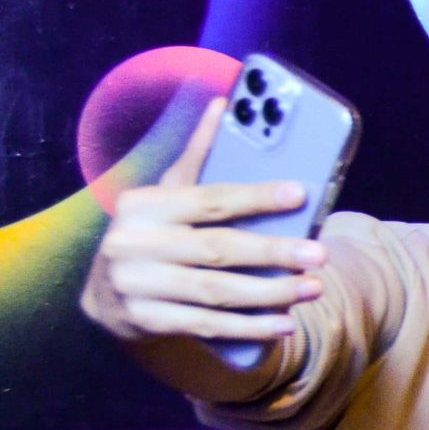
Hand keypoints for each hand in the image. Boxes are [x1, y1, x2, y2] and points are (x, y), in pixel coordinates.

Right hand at [79, 97, 327, 345]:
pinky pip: (207, 325)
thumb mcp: (167, 195)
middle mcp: (132, 245)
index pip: (208, 199)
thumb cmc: (154, 233)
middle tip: (319, 254)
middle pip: (216, 249)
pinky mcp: (146, 321)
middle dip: (273, 252)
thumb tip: (225, 104)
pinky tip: (285, 322)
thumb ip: (198, 156)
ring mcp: (135, 286)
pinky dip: (250, 325)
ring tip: (313, 288)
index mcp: (142, 205)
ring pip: (216, 292)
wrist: (108, 294)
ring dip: (271, 293)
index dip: (255, 197)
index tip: (300, 193)